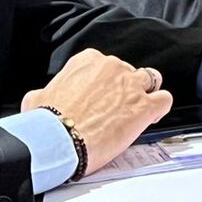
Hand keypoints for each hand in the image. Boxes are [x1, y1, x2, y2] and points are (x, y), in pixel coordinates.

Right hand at [21, 49, 173, 175]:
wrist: (57, 140)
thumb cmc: (47, 122)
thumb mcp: (37, 98)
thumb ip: (47, 92)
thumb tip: (42, 97)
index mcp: (88, 61)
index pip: (105, 64)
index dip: (105, 82)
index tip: (101, 96)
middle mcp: (112, 67)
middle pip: (128, 72)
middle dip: (123, 89)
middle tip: (114, 108)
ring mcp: (131, 85)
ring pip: (150, 80)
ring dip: (146, 93)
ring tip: (136, 109)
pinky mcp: (144, 106)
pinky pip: (164, 99)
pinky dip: (160, 107)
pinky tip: (150, 117)